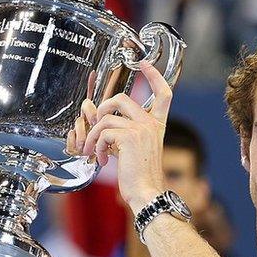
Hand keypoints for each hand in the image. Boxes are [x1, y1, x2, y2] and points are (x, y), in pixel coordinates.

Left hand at [70, 62, 171, 213]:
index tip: (145, 63)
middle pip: (121, 98)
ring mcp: (141, 129)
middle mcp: (151, 123)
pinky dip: (96, 147)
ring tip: (93, 152)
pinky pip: (102, 133)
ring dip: (93, 136)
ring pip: (106, 118)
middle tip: (96, 126)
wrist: (147, 193)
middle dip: (102, 109)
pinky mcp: (129, 137)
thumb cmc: (139, 176)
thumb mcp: (132, 149)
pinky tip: (102, 160)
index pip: (163, 93)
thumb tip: (95, 117)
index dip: (154, 75)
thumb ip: (119, 132)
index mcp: (156, 125)